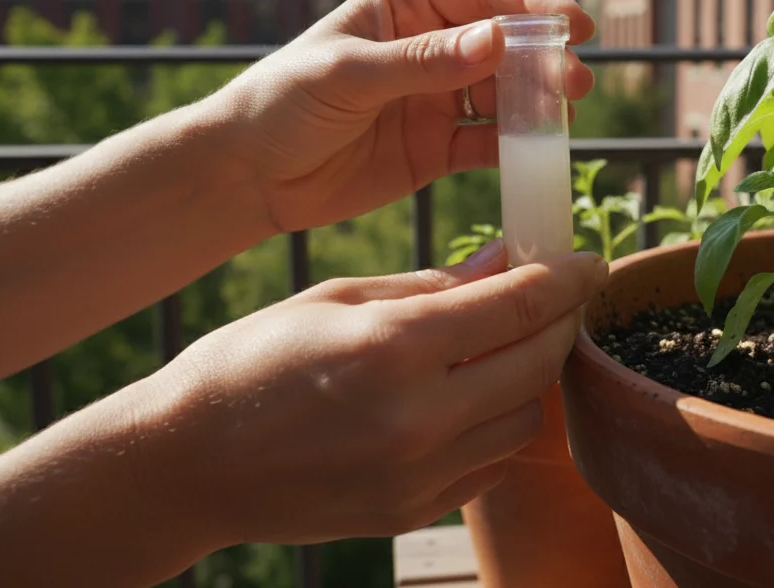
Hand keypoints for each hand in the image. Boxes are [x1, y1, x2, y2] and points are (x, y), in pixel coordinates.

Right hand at [131, 241, 606, 544]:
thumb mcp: (335, 300)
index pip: (517, 308)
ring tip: (504, 348)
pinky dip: (495, 426)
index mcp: (392, 347)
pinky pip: (489, 464)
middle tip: (559, 299)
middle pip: (536, 364)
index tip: (586, 262)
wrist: (187, 464)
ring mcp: (417, 475)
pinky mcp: (412, 512)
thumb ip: (429, 286)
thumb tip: (502, 263)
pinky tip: (469, 399)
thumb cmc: (249, 363)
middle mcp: (417, 417)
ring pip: (524, 419)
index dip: (565, 279)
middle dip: (558, 324)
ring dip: (529, 378)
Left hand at [212, 0, 596, 232]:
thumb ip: (422, 62)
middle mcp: (431, 48)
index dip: (533, 5)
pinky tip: (537, 155)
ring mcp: (437, 99)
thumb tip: (496, 41)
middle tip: (576, 83)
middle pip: (506, 44)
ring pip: (506, 94)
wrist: (248, 175)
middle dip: (546, 59)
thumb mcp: (348, 74)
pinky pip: (489, 145)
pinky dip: (517, 150)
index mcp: (407, 6)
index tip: (573, 26)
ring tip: (564, 118)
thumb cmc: (282, 102)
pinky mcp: (438, 150)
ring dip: (539, 104)